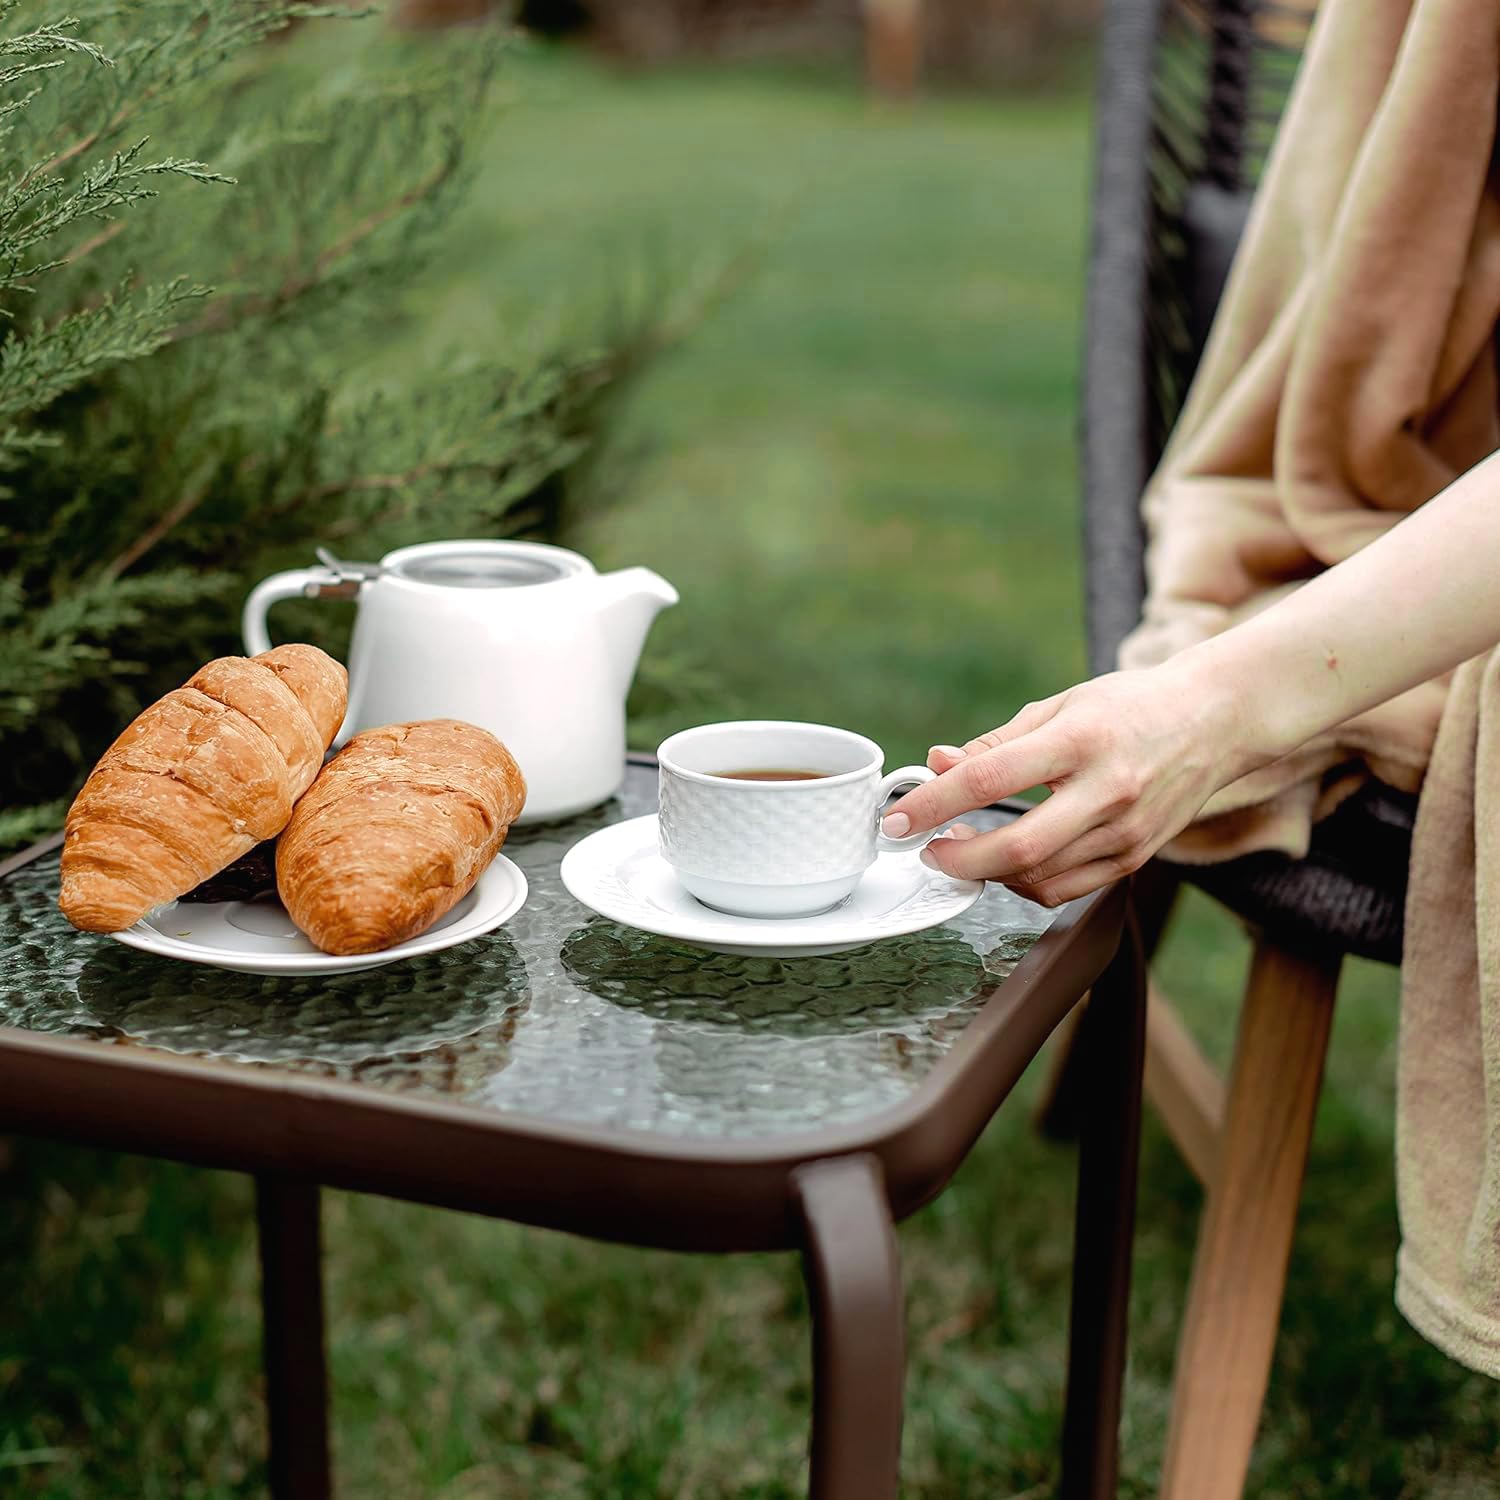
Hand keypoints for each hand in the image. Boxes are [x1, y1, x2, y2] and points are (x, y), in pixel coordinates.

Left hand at [881, 658, 1262, 905]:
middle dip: (956, 859)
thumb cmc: (1133, 706)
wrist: (1217, 721)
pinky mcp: (1135, 859)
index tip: (897, 820)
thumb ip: (995, 742)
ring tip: (961, 851)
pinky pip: (1065, 889)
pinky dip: (1024, 883)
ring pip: (1037, 878)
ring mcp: (1125, 833)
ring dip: (986, 872)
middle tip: (926, 849)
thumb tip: (938, 764)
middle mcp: (1107, 791)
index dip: (931, 804)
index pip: (987, 780)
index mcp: (1079, 740)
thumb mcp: (1061, 705)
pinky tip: (1006, 863)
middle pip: (1015, 848)